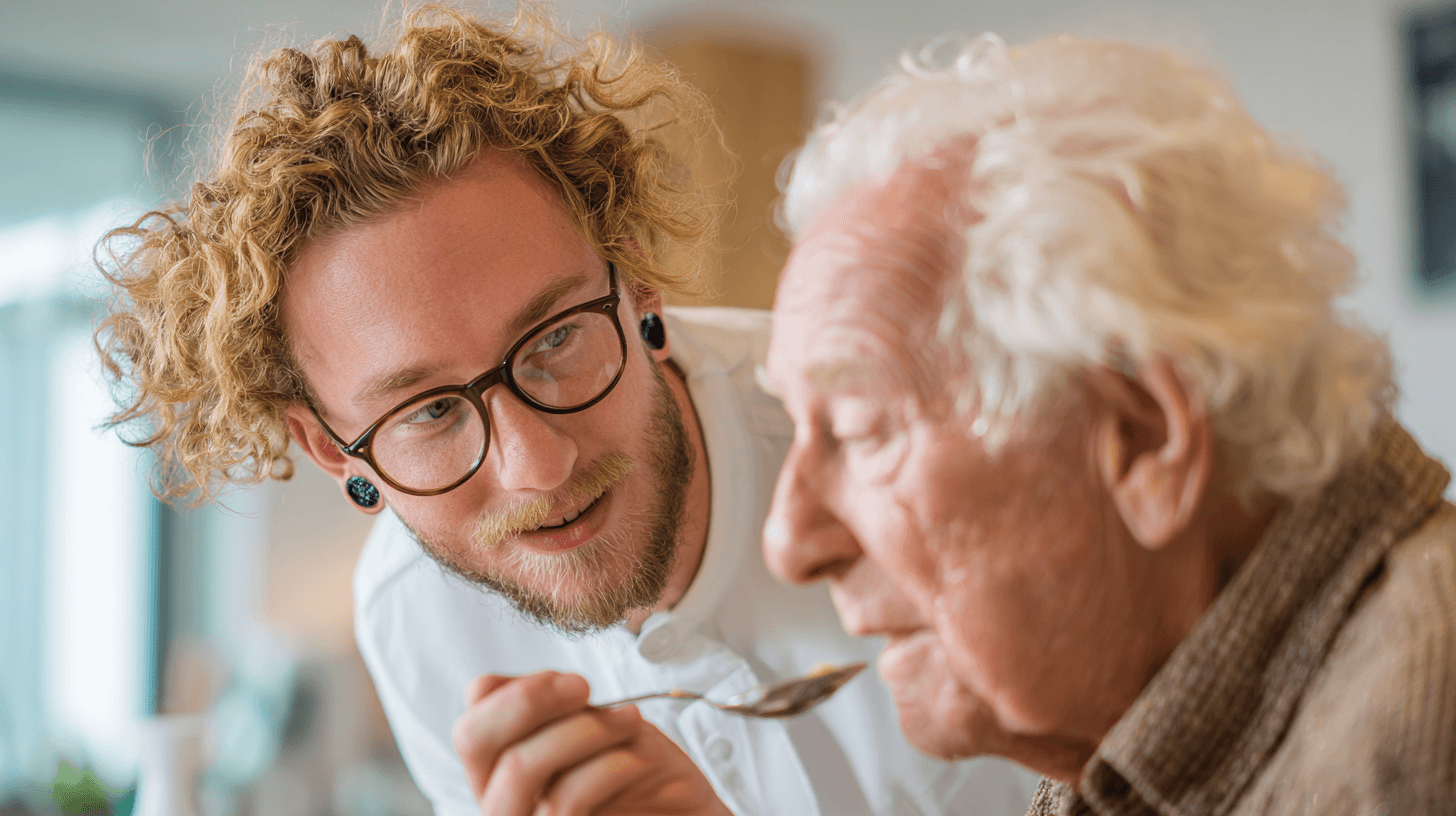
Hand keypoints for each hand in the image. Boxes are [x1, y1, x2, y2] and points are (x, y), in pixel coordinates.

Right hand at [453, 671, 732, 815]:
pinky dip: (606, 766)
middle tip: (584, 687)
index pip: (470, 724)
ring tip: (630, 719)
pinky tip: (637, 760)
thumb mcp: (595, 727)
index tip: (573, 683)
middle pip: (472, 739)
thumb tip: (514, 681)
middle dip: (530, 698)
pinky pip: (564, 800)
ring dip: (583, 728)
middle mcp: (503, 804)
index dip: (515, 691)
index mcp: (503, 773)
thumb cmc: (642, 776)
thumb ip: (555, 709)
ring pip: (520, 766)